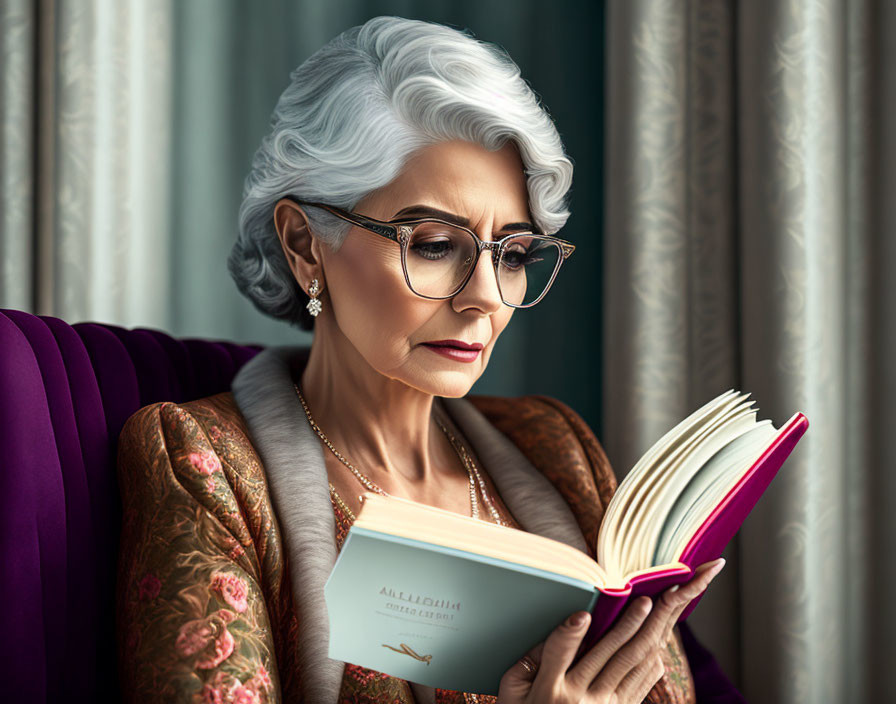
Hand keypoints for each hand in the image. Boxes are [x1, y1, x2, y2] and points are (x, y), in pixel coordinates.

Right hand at [496, 558, 725, 703]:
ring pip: (631, 665)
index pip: (558, 653)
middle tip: (643, 600)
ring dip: (647, 635)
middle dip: (628, 624)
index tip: (583, 613)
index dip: (570, 632)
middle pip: (608, 655)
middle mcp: (579, 700)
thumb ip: (530, 659)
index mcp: (547, 690)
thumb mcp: (514, 689)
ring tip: (656, 611)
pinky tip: (657, 638)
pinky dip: (651, 659)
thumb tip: (561, 626)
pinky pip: (641, 684)